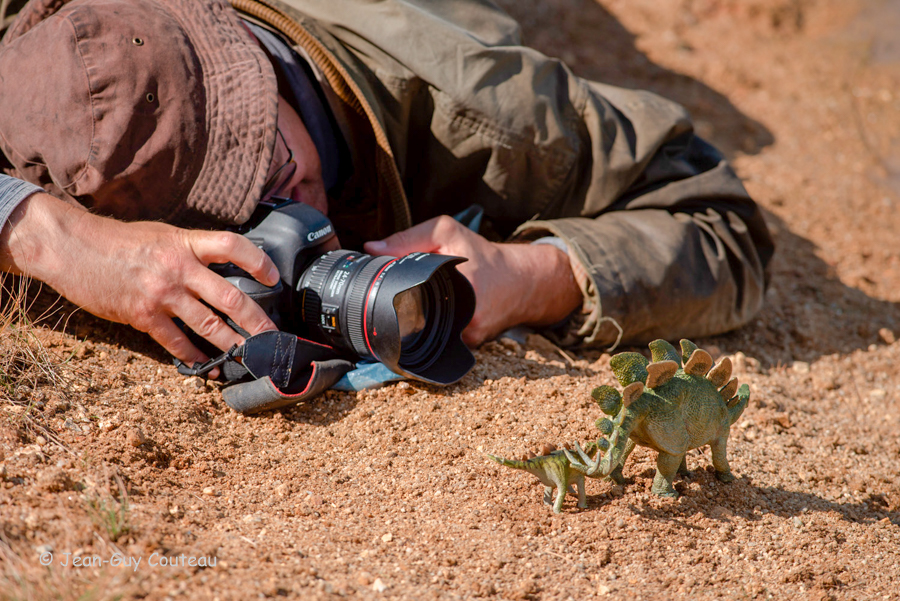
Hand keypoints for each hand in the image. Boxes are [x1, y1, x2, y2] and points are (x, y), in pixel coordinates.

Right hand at [1, 193, 278, 371]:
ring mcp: (161, 293)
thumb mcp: (162, 234)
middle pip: (229, 296)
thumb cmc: (118, 240)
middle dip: (256, 320)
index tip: (275, 277)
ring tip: (249, 357)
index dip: (259, 261)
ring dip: (232, 344)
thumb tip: (222, 265)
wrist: (71, 247)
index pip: (233, 246)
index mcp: (185, 242)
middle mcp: (178, 267)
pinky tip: (206, 366)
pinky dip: (194, 356)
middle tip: (273, 336)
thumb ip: (191, 249)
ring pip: (208, 324)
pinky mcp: (142, 315)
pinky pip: (176, 342)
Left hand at [364, 216, 581, 345]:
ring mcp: (468, 339)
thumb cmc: (484, 256)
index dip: (389, 298)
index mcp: (457, 291)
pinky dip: (432, 331)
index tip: (377, 292)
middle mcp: (465, 321)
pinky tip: (433, 318)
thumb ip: (409, 238)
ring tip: (411, 309)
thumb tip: (372, 248)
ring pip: (424, 337)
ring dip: (413, 325)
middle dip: (398, 312)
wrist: (522, 281)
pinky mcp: (470, 348)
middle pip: (412, 324)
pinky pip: (439, 343)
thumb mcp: (447, 233)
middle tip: (390, 300)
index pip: (407, 303)